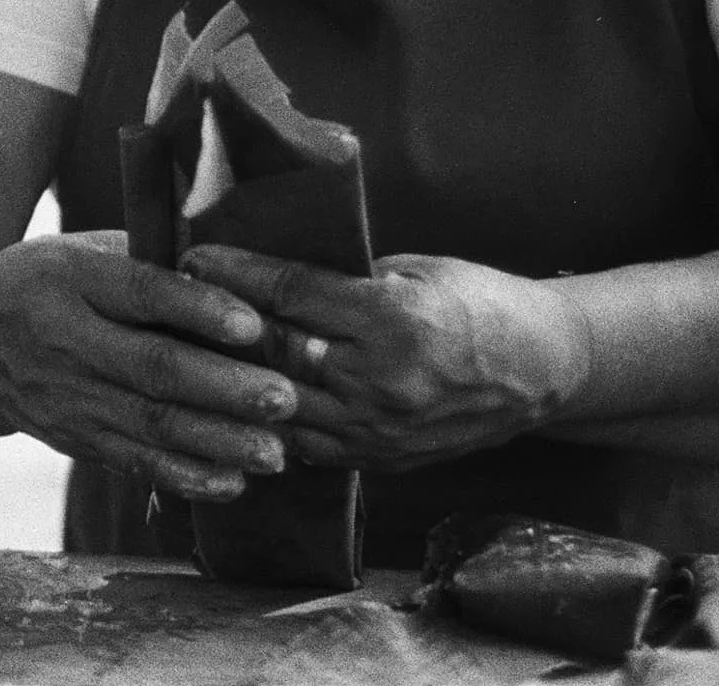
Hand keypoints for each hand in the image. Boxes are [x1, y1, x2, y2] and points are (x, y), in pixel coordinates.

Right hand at [0, 231, 301, 503]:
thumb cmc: (41, 280)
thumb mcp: (77, 249)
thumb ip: (144, 255)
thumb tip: (233, 261)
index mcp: (69, 278)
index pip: (140, 293)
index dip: (198, 308)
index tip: (253, 323)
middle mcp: (64, 340)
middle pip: (151, 369)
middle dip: (223, 389)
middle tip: (285, 398)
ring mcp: (65, 397)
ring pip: (148, 425)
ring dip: (216, 443)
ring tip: (274, 452)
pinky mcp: (71, 438)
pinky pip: (132, 462)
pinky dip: (183, 477)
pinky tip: (231, 482)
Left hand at [182, 246, 589, 472]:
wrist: (543, 371)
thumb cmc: (480, 302)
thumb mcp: (415, 270)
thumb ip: (346, 277)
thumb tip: (272, 267)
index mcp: (394, 322)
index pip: (293, 295)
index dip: (237, 273)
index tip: (193, 256)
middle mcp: (382, 383)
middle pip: (275, 355)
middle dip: (220, 328)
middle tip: (174, 303)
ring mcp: (379, 432)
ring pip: (279, 408)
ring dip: (231, 383)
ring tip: (186, 356)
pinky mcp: (379, 462)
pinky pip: (303, 445)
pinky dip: (266, 422)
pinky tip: (230, 405)